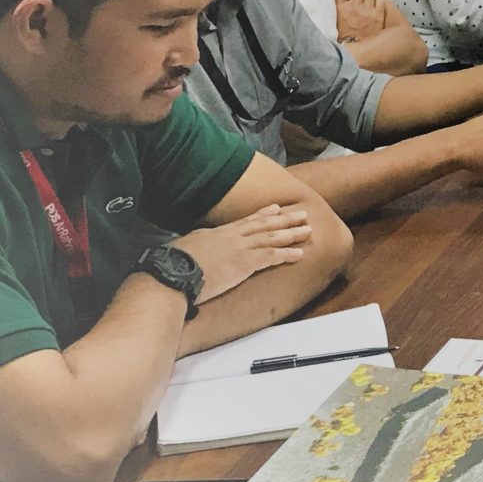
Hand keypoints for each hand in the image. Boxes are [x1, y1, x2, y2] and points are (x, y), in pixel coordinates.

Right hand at [170, 204, 311, 301]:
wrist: (174, 273)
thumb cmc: (174, 263)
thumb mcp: (187, 245)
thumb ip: (199, 241)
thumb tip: (200, 240)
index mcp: (219, 232)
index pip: (246, 221)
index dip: (263, 214)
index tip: (276, 208)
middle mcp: (233, 236)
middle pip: (265, 224)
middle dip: (286, 219)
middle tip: (303, 214)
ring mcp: (241, 248)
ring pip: (273, 237)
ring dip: (292, 233)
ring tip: (308, 230)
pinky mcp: (245, 263)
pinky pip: (272, 256)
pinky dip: (287, 254)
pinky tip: (300, 253)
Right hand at [333, 0, 389, 42]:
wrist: (356, 54)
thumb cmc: (343, 40)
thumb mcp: (332, 24)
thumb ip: (333, 11)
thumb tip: (333, 0)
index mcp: (340, 9)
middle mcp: (354, 7)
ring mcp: (367, 10)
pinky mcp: (378, 15)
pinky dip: (379, 0)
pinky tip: (375, 4)